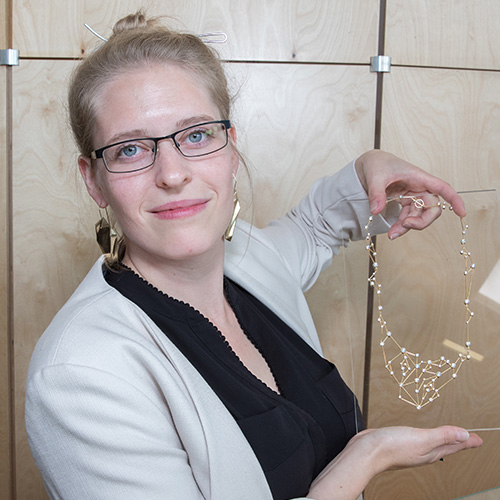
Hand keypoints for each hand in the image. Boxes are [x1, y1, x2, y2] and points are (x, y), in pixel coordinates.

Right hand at [307, 425, 481, 499]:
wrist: (366, 451)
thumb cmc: (392, 447)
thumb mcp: (422, 439)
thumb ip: (443, 436)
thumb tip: (465, 434)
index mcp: (431, 452)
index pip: (454, 446)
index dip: (467, 441)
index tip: (478, 439)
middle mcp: (423, 452)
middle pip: (446, 446)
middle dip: (458, 442)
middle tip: (469, 438)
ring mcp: (411, 448)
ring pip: (433, 443)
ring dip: (443, 439)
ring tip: (450, 436)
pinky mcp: (399, 442)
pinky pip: (418, 438)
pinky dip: (425, 435)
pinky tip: (421, 434)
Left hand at [355, 150, 465, 239]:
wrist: (369, 165)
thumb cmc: (378, 164)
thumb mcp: (375, 177)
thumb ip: (376, 194)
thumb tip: (376, 211)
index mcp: (418, 177)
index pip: (442, 187)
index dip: (454, 199)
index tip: (462, 212)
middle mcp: (419, 188)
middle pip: (432, 208)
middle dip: (422, 220)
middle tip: (406, 225)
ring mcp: (413, 197)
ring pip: (420, 216)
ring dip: (408, 227)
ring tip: (392, 234)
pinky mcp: (405, 203)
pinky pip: (408, 217)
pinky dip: (401, 226)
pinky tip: (393, 232)